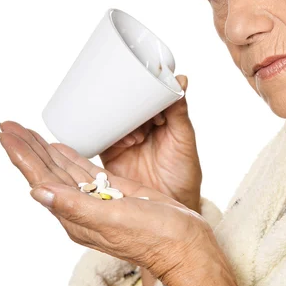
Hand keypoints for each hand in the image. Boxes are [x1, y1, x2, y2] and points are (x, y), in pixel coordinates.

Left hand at [0, 121, 210, 285]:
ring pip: (63, 169)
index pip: (39, 179)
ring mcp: (97, 199)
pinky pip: (84, 171)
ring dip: (44, 150)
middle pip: (46, 171)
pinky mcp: (114, 192)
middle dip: (27, 147)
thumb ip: (75, 206)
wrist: (183, 243)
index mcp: (74, 215)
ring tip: (27, 132)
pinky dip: (69, 157)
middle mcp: (80, 207)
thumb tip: (38, 192)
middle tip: (9, 124)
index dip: (22, 156)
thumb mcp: (112, 220)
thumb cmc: (152, 236)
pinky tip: (61, 148)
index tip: (6, 132)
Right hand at [98, 75, 201, 212]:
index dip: (146, 92)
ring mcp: (123, 141)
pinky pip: (101, 139)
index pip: (147, 96)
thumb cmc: (184, 174)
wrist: (172, 205)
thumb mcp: (184, 139)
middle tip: (140, 117)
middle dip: (130, 106)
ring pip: (113, 121)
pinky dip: (104, 134)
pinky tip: (119, 140)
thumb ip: (179, 112)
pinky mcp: (110, 156)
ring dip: (120, 122)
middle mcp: (139, 127)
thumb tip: (182, 79)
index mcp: (158, 119)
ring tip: (136, 138)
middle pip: (127, 106)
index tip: (150, 92)